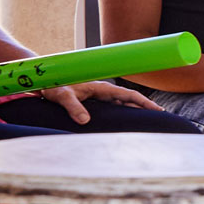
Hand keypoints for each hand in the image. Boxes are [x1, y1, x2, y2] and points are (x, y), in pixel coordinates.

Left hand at [0, 79, 162, 123]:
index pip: (129, 95)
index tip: (159, 111)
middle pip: (130, 101)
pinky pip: (113, 109)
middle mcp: (102, 91)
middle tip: (161, 120)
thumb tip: (86, 121)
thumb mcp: (62, 96)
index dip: (145, 103)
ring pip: (122, 106)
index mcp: (101, 87)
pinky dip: (123, 115)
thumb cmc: (52, 84)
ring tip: (148, 123)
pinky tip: (127, 123)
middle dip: (145, 109)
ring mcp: (98, 97)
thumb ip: (74, 107)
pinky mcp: (93, 102)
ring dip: (135, 113)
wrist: (42, 80)